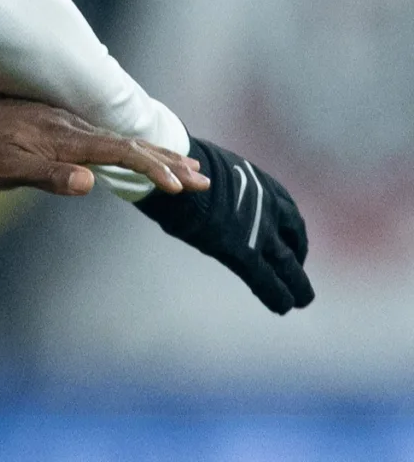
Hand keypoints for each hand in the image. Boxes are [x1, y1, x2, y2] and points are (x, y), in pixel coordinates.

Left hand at [0, 98, 206, 196]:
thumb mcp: (5, 168)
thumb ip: (46, 175)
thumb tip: (88, 183)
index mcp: (66, 138)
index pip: (119, 153)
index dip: (151, 167)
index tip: (178, 184)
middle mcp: (73, 128)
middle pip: (130, 144)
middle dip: (167, 161)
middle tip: (202, 179)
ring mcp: (68, 125)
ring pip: (121, 139)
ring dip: (156, 154)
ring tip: (188, 167)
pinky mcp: (61, 126)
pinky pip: (107, 137)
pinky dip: (133, 147)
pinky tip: (141, 152)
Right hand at [136, 136, 313, 313]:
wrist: (173, 172)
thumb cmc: (181, 167)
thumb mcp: (215, 172)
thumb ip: (226, 190)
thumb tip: (208, 197)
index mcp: (264, 187)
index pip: (288, 217)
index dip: (292, 236)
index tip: (291, 247)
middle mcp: (270, 209)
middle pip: (294, 241)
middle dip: (298, 260)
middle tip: (300, 276)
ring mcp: (259, 230)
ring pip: (288, 265)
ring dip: (297, 285)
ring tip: (300, 300)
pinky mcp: (243, 251)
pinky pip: (267, 280)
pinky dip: (278, 296)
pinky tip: (283, 306)